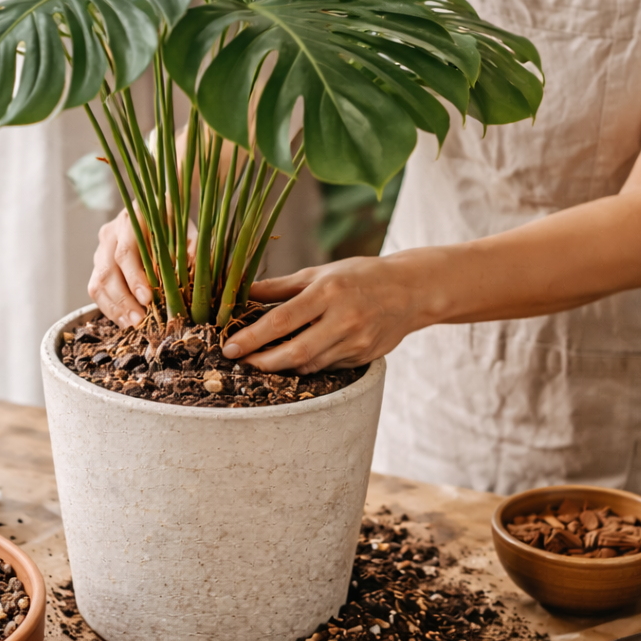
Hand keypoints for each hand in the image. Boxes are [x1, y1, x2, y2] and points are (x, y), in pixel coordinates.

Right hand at [88, 209, 194, 327]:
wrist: (152, 210)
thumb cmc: (170, 221)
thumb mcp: (182, 227)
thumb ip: (188, 244)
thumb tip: (193, 268)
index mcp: (129, 222)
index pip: (125, 254)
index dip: (134, 279)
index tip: (147, 299)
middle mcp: (110, 236)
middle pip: (107, 272)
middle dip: (123, 300)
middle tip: (139, 320)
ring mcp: (100, 251)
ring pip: (98, 284)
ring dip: (114, 308)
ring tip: (132, 325)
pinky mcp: (98, 266)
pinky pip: (96, 291)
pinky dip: (109, 309)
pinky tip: (125, 322)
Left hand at [221, 256, 424, 373]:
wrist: (411, 291)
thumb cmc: (360, 276)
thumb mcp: (321, 272)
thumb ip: (280, 286)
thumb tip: (241, 291)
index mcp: (329, 292)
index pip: (282, 320)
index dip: (253, 337)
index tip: (229, 347)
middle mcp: (344, 319)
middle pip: (294, 353)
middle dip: (262, 362)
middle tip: (240, 362)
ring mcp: (356, 343)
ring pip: (309, 365)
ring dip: (281, 367)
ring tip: (260, 361)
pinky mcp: (363, 359)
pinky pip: (326, 368)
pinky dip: (306, 366)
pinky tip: (292, 360)